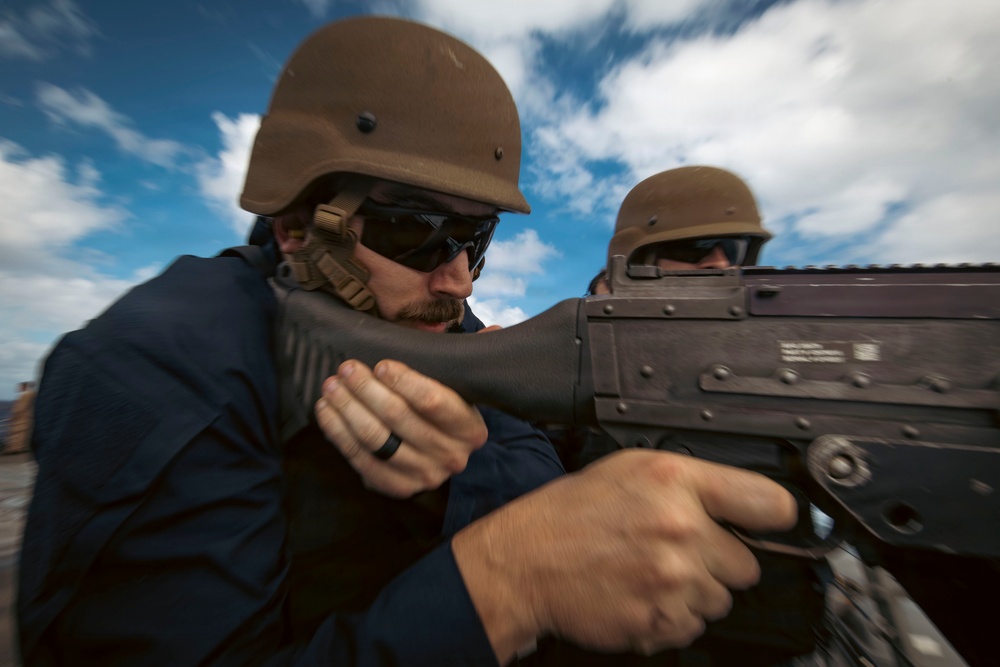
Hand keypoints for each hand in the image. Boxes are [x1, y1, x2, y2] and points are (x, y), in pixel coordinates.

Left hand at [314, 359, 487, 497]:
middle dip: (367, 389)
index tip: (381, 363)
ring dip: (348, 409)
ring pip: (376, 439)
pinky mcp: (397, 488)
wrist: (439, 453)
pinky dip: (338, 433)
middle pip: (399, 418)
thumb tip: (494, 331)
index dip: (405, 382)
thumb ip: (472, 356)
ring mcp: (424, 476)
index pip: (435, 403)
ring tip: (332, 385)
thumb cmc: (445, 407)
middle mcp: (452, 457)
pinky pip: (360, 459)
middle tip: (347, 368)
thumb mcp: (462, 384)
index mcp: (471, 429)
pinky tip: (326, 411)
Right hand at [452, 449, 797, 663]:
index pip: (770, 504)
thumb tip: (743, 501)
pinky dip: (673, 616)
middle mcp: (681, 528)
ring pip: (721, 600)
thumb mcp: (631, 469)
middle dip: (718, 561)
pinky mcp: (661, 618)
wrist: (526, 562)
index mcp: (676, 482)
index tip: (773, 523)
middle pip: (747, 565)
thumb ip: (692, 483)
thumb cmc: (573, 514)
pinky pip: (694, 627)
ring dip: (695, 592)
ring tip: (651, 572)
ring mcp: (673, 578)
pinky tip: (642, 593)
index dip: (775, 516)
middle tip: (677, 550)